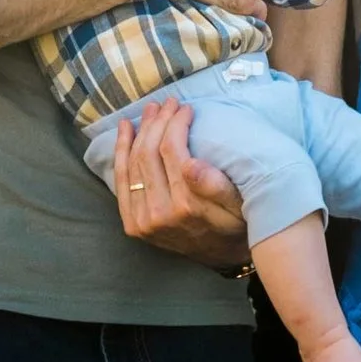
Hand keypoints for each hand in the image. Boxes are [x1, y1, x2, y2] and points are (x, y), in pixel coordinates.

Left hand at [112, 99, 250, 268]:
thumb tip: (193, 164)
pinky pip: (122, 182)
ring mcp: (142, 221)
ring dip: (139, 132)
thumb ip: (217, 186)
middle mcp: (159, 214)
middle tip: (167, 103)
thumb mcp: (239, 206)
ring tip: (149, 110)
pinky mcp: (133, 224)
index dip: (176, 123)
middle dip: (157, 122)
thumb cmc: (236, 224)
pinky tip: (125, 131)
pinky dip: (121, 153)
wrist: (222, 258)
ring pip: (132, 164)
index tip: (185, 108)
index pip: (173, 151)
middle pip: (149, 154)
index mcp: (187, 206)